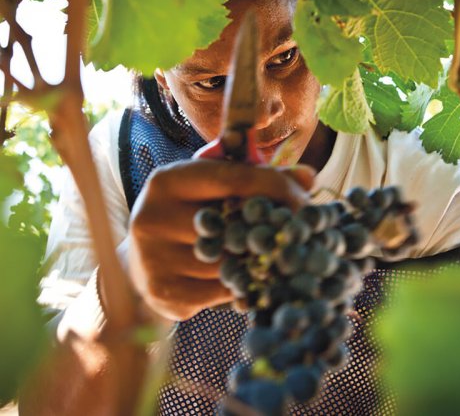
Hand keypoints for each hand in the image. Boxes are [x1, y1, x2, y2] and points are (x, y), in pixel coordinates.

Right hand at [128, 159, 314, 321]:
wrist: (141, 257)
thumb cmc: (186, 213)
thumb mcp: (212, 185)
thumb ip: (257, 177)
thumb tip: (308, 177)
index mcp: (167, 180)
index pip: (234, 179)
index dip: (276, 188)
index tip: (304, 200)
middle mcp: (153, 216)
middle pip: (233, 223)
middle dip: (272, 228)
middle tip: (297, 233)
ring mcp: (153, 258)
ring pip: (229, 262)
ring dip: (259, 261)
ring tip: (272, 256)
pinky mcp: (162, 292)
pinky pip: (220, 292)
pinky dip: (241, 286)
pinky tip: (246, 278)